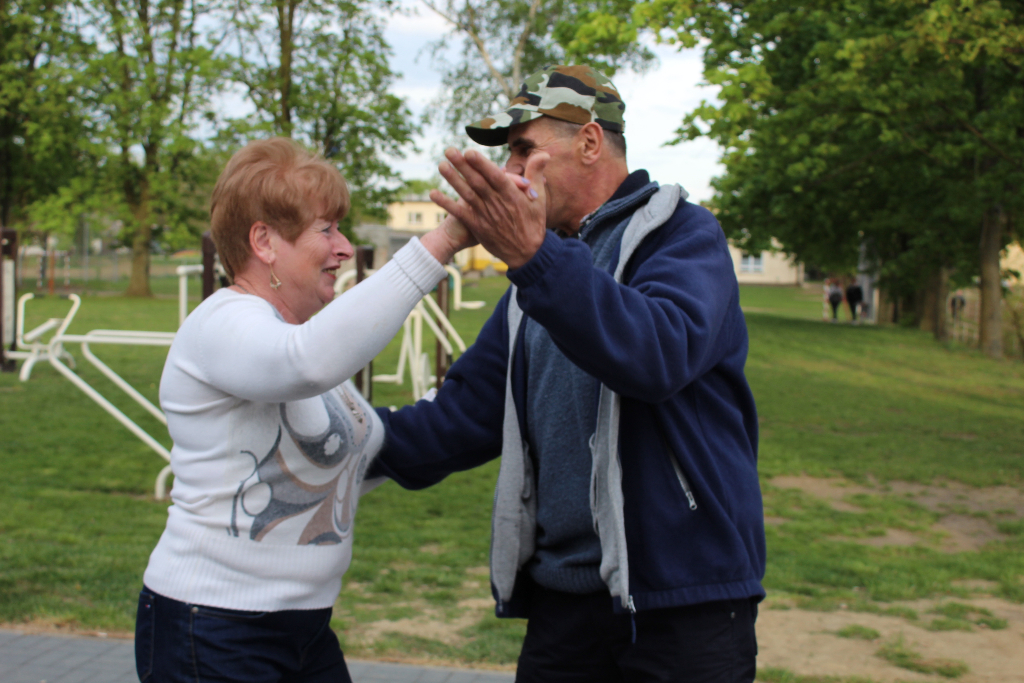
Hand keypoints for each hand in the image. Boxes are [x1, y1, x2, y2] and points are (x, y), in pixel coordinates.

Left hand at [430, 147, 548, 268]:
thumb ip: (536, 174)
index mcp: (512, 196)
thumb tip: (544, 153)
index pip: (495, 177)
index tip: (470, 152)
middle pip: (477, 182)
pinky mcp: (477, 226)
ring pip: (467, 195)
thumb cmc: (533, 222)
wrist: (527, 253)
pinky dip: (446, 204)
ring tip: (441, 165)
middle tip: (449, 150)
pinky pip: (460, 214)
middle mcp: (497, 204)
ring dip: (453, 180)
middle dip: (463, 166)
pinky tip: (433, 194)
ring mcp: (486, 216)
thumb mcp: (539, 198)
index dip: (482, 165)